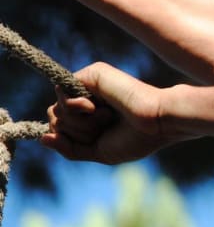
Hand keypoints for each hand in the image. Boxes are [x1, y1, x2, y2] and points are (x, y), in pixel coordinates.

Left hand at [41, 62, 186, 163]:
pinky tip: (98, 107)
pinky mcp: (91, 75)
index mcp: (91, 116)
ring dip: (81, 123)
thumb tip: (43, 138)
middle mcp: (88, 98)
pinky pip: (62, 94)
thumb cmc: (136, 139)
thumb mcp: (98, 152)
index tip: (97, 139)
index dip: (69, 138)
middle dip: (78, 132)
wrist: (157, 123)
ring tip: (108, 117)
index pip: (59, 127)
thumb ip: (69, 148)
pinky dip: (78, 107)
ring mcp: (89, 85)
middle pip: (55, 120)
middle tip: (106, 127)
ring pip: (56, 109)